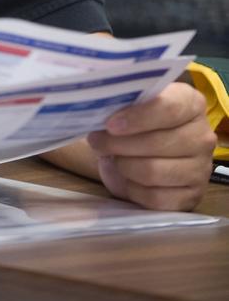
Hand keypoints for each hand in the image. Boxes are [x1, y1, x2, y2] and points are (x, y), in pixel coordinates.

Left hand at [88, 82, 214, 210]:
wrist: (142, 150)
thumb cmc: (135, 121)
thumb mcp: (132, 105)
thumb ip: (124, 102)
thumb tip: (102, 107)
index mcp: (191, 103)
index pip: (169, 108)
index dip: (137, 117)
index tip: (110, 124)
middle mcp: (202, 136)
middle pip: (159, 143)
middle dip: (120, 144)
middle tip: (96, 141)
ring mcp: (201, 169)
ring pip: (154, 171)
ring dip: (123, 165)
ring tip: (110, 157)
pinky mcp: (192, 197)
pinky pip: (155, 198)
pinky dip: (132, 189)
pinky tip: (124, 177)